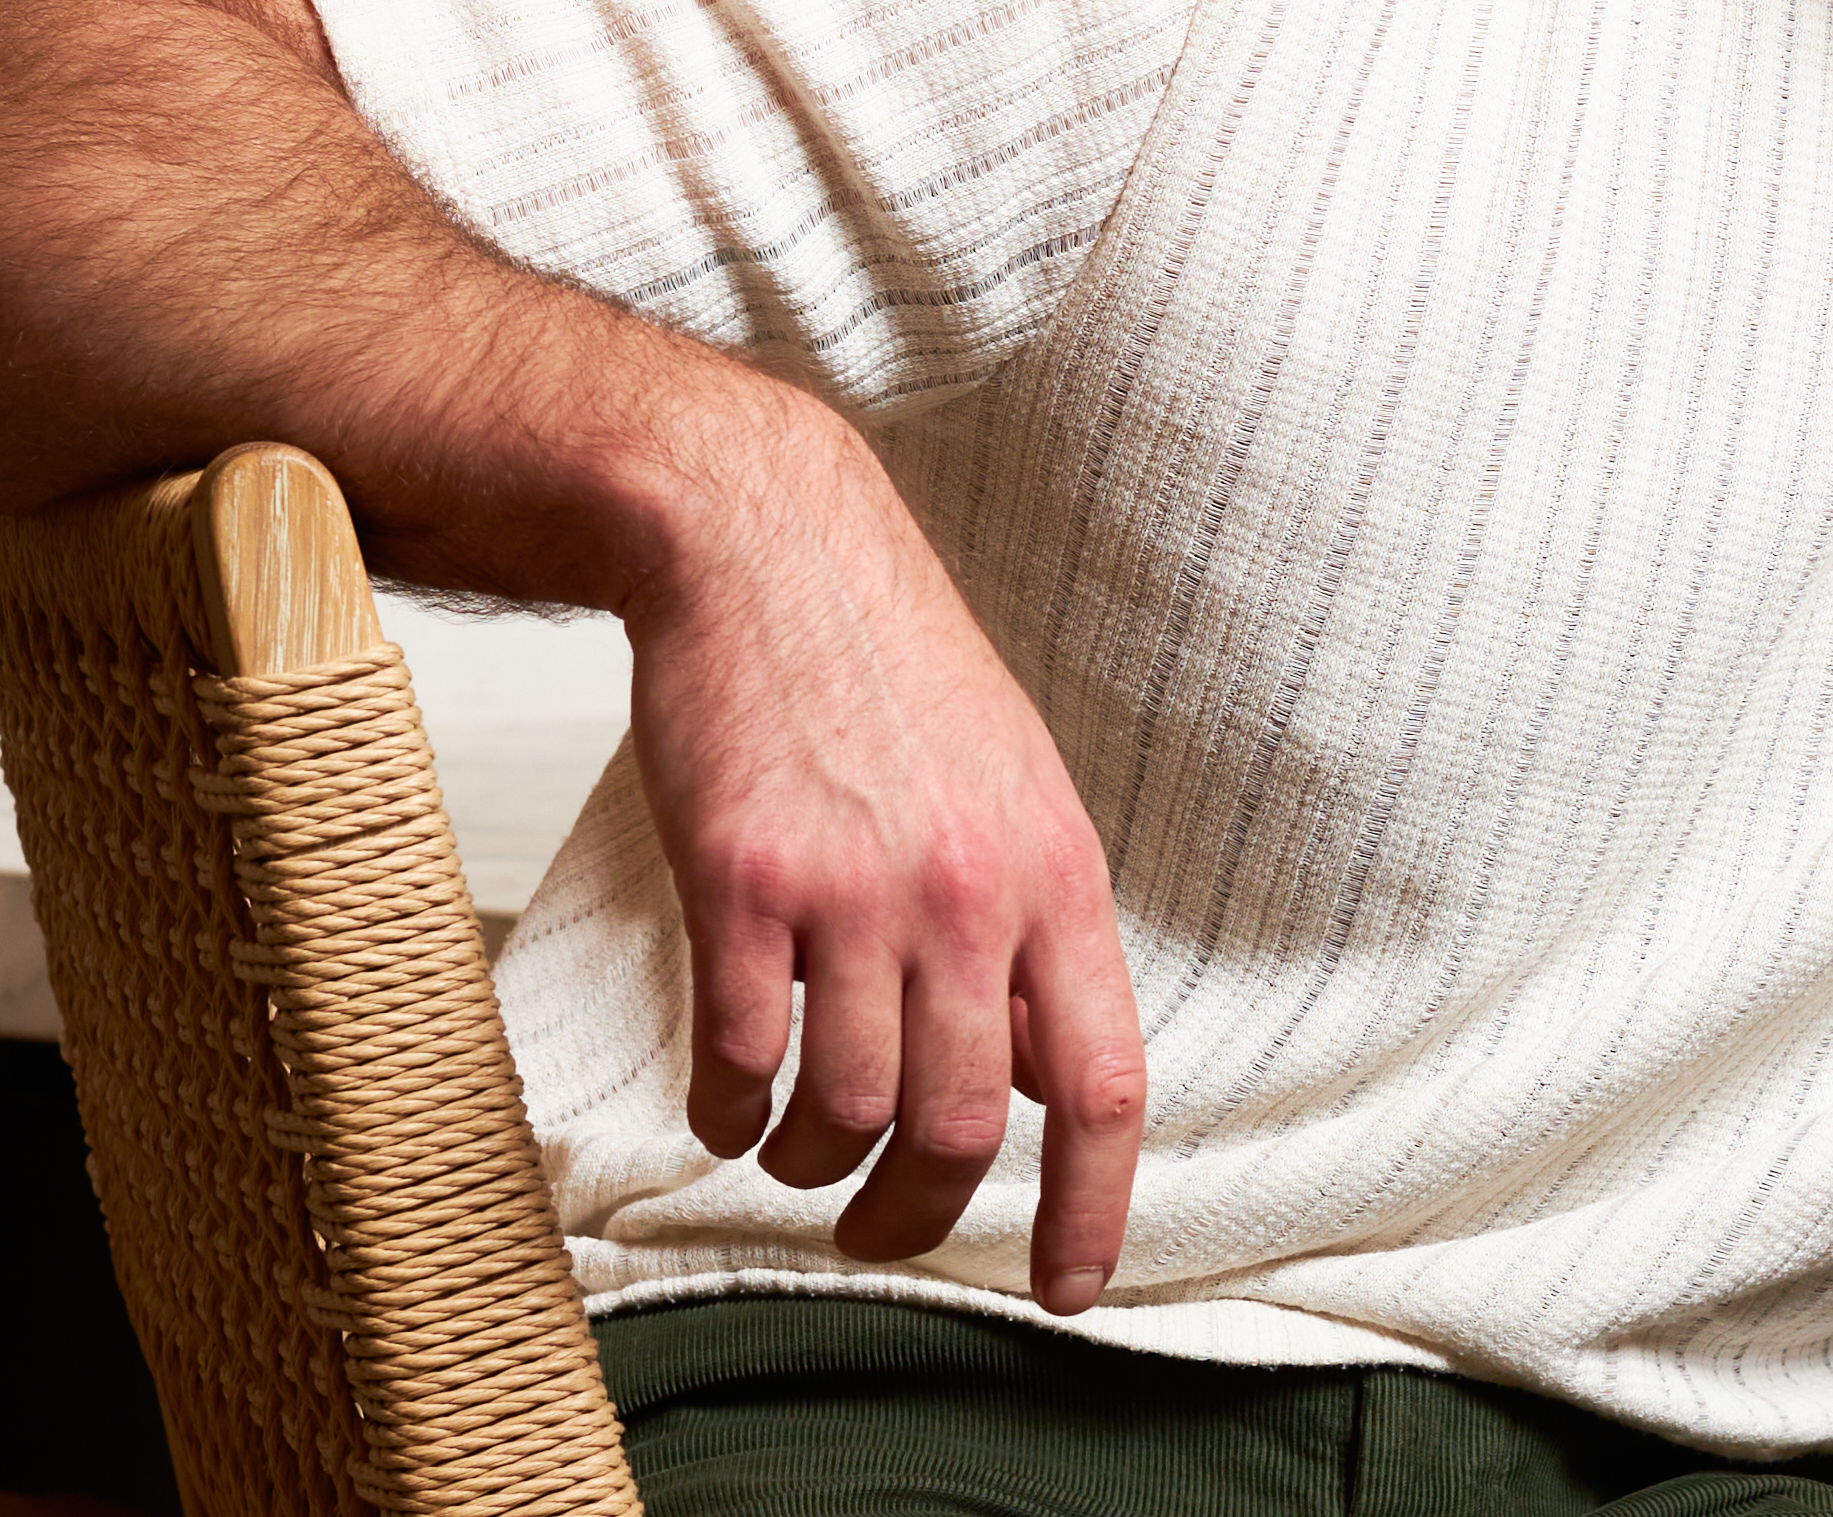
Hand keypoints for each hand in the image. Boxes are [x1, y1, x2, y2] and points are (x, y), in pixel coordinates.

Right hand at [620, 400, 1144, 1311]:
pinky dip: (729, 1112)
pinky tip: (727, 1099)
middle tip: (880, 1232)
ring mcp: (854, 885)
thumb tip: (1036, 1079)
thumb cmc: (887, 668)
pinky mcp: (742, 878)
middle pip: (966, 1129)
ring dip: (812, 1163)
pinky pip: (742, 1059)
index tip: (1072, 1287)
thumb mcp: (1010, 790)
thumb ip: (1030, 932)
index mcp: (1056, 872)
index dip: (1098, 1207)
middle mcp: (968, 888)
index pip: (1105, 1081)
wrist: (768, 545)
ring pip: (850, 1110)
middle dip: (918, 1216)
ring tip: (791, 1148)